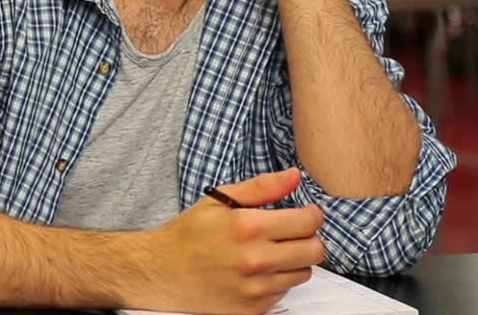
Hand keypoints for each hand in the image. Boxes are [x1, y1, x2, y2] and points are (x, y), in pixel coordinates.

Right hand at [136, 168, 325, 314]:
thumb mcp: (219, 201)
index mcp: (247, 227)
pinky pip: (284, 292)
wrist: (163, 271)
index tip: (306, 213)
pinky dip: (277, 280)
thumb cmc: (190, 234)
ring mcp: (255, 287)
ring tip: (270, 252)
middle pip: (314, 250)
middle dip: (309, 238)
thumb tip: (294, 175)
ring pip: (303, 273)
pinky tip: (257, 270)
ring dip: (294, 261)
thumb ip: (261, 187)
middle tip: (293, 232)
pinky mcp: (254, 308)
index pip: (307, 222)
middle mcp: (255, 259)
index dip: (312, 215)